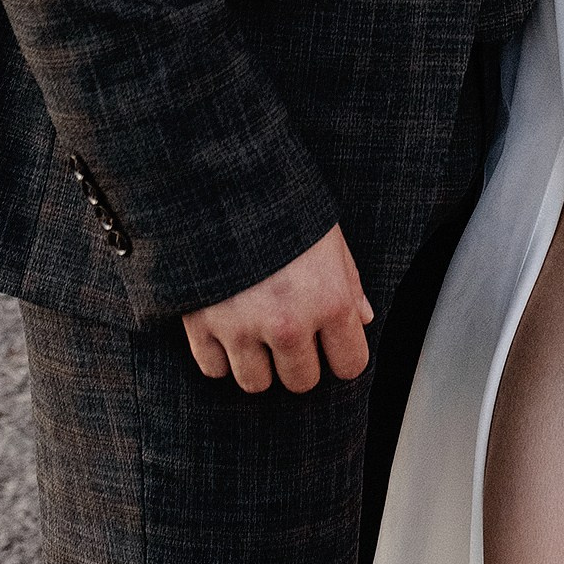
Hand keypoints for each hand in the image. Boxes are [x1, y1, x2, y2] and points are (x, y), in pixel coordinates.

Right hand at [182, 222, 373, 394]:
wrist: (220, 179)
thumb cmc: (282, 203)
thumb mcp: (328, 235)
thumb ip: (348, 282)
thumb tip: (361, 318)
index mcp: (329, 300)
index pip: (350, 365)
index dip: (341, 354)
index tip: (331, 343)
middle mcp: (289, 324)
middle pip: (302, 382)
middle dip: (299, 361)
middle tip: (289, 331)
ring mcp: (242, 329)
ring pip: (257, 384)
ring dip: (258, 363)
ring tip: (256, 329)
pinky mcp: (201, 326)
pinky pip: (214, 370)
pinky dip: (219, 354)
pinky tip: (225, 326)